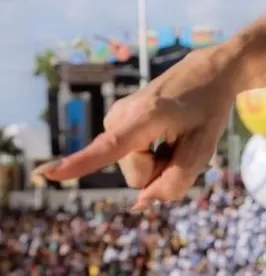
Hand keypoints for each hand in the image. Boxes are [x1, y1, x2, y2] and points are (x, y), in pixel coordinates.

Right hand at [32, 45, 239, 209]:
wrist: (207, 72)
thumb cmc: (209, 109)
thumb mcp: (204, 147)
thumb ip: (177, 180)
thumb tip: (140, 203)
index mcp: (145, 117)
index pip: (110, 148)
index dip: (79, 164)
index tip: (46, 174)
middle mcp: (121, 116)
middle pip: (138, 176)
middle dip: (163, 170)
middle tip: (184, 141)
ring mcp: (115, 118)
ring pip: (136, 170)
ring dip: (161, 162)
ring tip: (178, 135)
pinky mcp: (116, 122)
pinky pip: (133, 158)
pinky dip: (154, 154)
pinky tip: (169, 135)